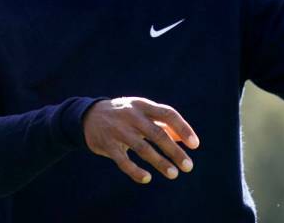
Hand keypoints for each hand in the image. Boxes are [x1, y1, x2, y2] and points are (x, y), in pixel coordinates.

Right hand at [82, 97, 199, 183]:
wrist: (88, 116)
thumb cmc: (124, 115)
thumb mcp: (143, 112)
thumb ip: (163, 124)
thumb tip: (185, 139)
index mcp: (143, 105)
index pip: (168, 114)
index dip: (183, 128)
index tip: (195, 144)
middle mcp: (132, 116)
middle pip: (157, 133)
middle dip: (174, 151)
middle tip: (188, 166)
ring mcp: (118, 130)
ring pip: (142, 148)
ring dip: (160, 162)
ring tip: (173, 174)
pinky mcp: (107, 144)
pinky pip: (123, 161)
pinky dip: (135, 171)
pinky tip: (147, 178)